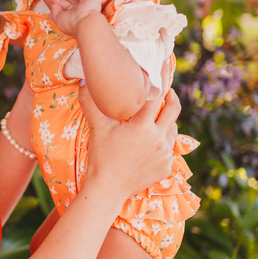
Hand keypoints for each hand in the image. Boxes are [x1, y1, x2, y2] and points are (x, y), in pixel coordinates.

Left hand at [49, 0, 113, 36]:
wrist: (85, 23)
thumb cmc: (72, 22)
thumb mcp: (59, 19)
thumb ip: (55, 12)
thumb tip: (54, 6)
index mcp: (71, 16)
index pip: (64, 9)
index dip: (58, 4)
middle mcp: (79, 11)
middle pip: (71, 4)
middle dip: (63, 0)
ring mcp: (88, 6)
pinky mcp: (97, 1)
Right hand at [80, 83, 180, 201]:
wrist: (108, 189)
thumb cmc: (101, 157)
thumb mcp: (97, 128)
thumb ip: (91, 103)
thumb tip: (83, 81)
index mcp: (143, 126)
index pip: (157, 96)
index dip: (160, 79)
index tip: (162, 69)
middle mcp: (159, 139)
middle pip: (174, 108)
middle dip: (171, 95)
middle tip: (166, 89)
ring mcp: (165, 154)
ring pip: (173, 127)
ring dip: (167, 119)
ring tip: (156, 115)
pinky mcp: (167, 166)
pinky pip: (170, 147)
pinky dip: (163, 139)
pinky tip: (151, 140)